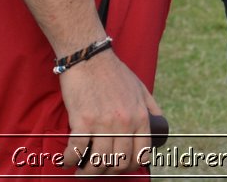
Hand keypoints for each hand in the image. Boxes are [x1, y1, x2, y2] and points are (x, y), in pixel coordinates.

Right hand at [58, 51, 161, 174]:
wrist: (89, 56)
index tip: (119, 167)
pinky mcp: (82, 121)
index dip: (129, 167)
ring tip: (81, 170)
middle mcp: (125, 123)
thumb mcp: (140, 88)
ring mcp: (103, 123)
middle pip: (119, 163)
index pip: (141, 155)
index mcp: (140, 117)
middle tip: (99, 169)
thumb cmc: (114, 72)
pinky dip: (69, 159)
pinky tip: (67, 159)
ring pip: (98, 162)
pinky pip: (76, 151)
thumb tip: (158, 125)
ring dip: (88, 172)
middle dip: (108, 172)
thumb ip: (151, 108)